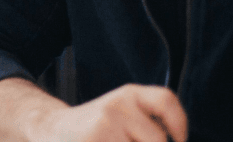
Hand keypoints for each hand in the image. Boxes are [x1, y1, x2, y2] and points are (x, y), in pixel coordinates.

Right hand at [30, 84, 186, 141]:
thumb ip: (148, 123)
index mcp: (128, 94)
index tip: (179, 140)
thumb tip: (175, 139)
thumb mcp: (122, 114)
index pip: (165, 101)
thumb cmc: (95, 129)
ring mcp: (104, 127)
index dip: (180, 124)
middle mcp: (117, 106)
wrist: (52, 131)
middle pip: (158, 140)